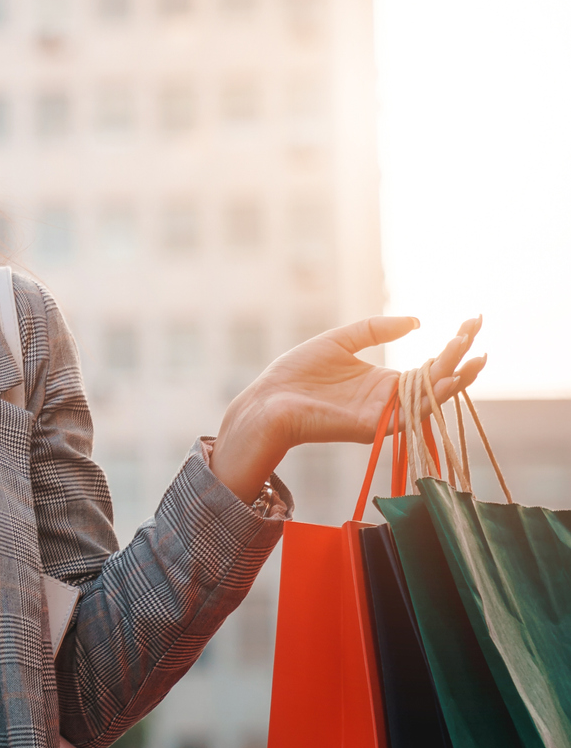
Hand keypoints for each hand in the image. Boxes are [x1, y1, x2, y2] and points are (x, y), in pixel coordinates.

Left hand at [208, 315, 486, 504]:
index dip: (453, 346)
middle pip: (438, 380)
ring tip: (474, 355)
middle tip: (477, 331)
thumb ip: (375, 330)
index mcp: (386, 382)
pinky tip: (448, 380)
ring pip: (431, 399)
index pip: (431, 366)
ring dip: (455, 377)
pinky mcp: (374, 426)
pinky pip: (411, 414)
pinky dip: (431, 399)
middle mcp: (392, 400)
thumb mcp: (340, 341)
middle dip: (460, 357)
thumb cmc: (298, 373)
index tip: (472, 322)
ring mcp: (385, 414)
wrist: (268, 399)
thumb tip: (416, 321)